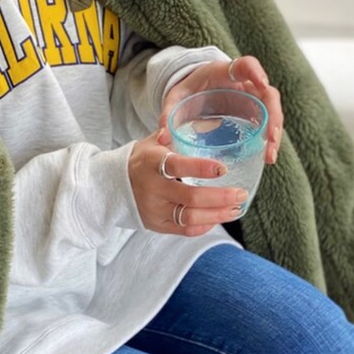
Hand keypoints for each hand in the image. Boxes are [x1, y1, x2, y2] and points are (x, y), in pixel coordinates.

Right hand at [127, 130, 247, 236]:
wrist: (113, 186)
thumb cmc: (141, 161)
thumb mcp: (152, 143)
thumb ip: (174, 134)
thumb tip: (201, 123)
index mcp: (152, 163)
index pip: (178, 166)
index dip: (201, 168)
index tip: (223, 169)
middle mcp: (153, 188)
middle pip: (190, 197)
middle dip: (220, 197)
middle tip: (240, 194)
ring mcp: (155, 210)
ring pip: (190, 217)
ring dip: (216, 215)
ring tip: (235, 209)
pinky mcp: (157, 225)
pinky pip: (184, 230)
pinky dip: (204, 225)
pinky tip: (217, 217)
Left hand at [156, 55, 283, 165]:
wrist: (194, 92)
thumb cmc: (187, 90)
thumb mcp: (176, 98)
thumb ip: (168, 113)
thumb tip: (162, 137)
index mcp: (224, 72)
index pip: (246, 64)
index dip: (255, 71)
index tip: (262, 83)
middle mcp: (245, 83)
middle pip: (268, 94)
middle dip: (273, 115)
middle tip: (271, 138)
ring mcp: (252, 98)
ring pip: (272, 111)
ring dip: (275, 132)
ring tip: (270, 155)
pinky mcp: (254, 113)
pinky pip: (267, 123)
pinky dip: (269, 140)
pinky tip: (266, 157)